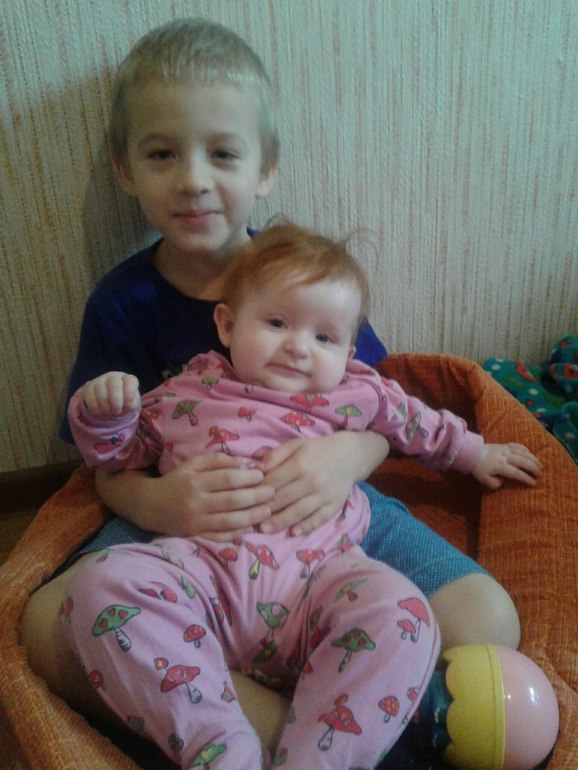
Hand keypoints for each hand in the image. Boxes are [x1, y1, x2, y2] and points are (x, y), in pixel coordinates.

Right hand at [83, 372, 139, 416]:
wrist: (109, 404)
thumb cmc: (123, 403)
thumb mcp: (130, 405)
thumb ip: (131, 404)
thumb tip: (127, 405)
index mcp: (128, 380)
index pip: (130, 380)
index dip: (130, 393)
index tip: (129, 406)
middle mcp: (114, 377)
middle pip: (114, 383)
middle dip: (116, 401)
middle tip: (117, 412)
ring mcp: (100, 380)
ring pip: (101, 392)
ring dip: (105, 407)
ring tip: (108, 413)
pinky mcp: (89, 387)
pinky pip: (90, 397)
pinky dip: (96, 409)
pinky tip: (100, 412)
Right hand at [96, 453, 275, 539]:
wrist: (151, 505)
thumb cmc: (177, 481)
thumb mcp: (192, 464)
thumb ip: (217, 460)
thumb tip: (243, 462)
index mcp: (196, 481)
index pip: (228, 479)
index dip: (248, 478)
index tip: (262, 476)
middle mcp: (196, 502)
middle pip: (232, 501)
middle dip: (255, 497)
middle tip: (272, 493)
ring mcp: (196, 521)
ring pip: (228, 521)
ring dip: (251, 517)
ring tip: (267, 511)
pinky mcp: (195, 535)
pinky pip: (218, 536)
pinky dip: (234, 535)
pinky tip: (249, 530)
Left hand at [255, 431, 389, 535]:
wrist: (351, 454)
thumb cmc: (319, 449)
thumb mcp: (297, 444)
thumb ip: (276, 454)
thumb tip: (256, 467)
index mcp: (300, 464)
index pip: (274, 481)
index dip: (258, 491)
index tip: (244, 500)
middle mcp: (312, 481)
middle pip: (284, 498)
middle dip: (265, 510)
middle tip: (248, 519)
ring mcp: (324, 495)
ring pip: (299, 511)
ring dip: (281, 522)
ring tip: (264, 529)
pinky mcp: (334, 505)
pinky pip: (319, 518)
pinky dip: (307, 526)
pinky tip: (294, 532)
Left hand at [471, 443, 542, 488]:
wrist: (472, 453)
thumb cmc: (479, 468)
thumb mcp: (485, 480)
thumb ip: (496, 483)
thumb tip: (504, 481)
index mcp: (500, 466)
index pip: (516, 473)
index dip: (526, 478)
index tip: (534, 483)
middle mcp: (505, 457)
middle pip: (523, 461)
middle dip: (533, 468)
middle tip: (540, 474)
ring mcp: (505, 449)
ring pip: (523, 452)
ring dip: (533, 458)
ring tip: (540, 465)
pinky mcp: (504, 445)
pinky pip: (517, 445)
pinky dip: (525, 449)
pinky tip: (530, 454)